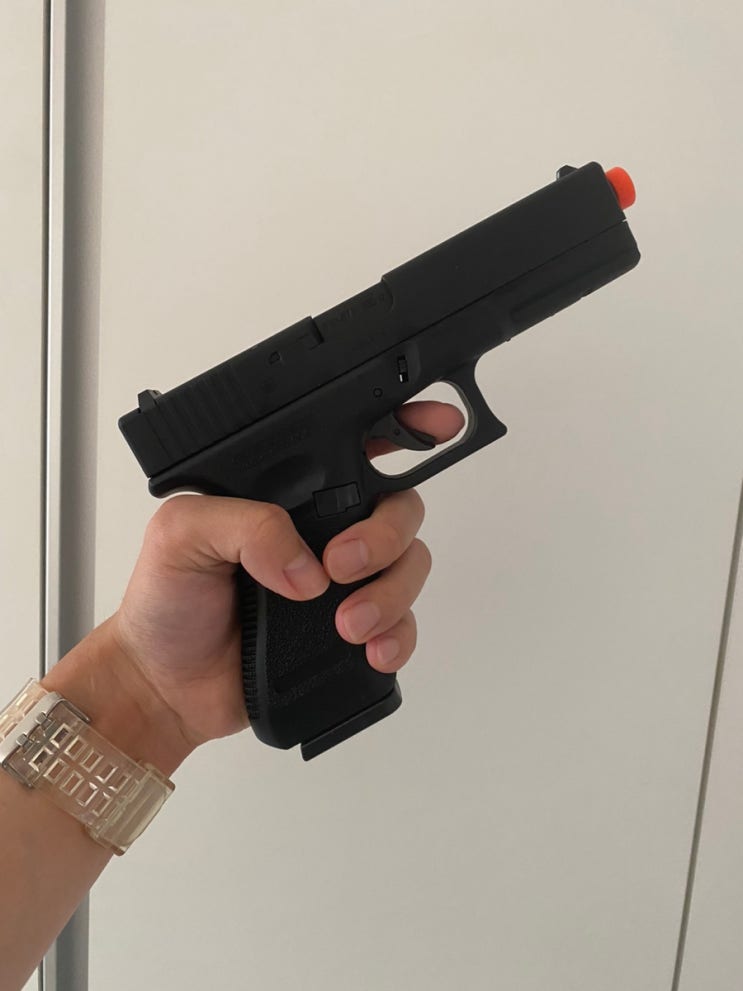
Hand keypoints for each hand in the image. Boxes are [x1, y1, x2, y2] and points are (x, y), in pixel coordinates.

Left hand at [110, 401, 463, 750]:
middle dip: (386, 534)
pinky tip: (372, 648)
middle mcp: (324, 532)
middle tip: (340, 566)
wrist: (166, 686)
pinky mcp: (353, 631)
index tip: (439, 425)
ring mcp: (343, 583)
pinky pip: (404, 624)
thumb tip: (305, 564)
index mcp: (288, 496)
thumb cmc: (166, 602)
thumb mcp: (180, 535)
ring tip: (347, 623)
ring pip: (410, 565)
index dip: (404, 427)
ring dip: (391, 592)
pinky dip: (400, 635)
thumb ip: (243, 525)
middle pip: (398, 508)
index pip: (354, 448)